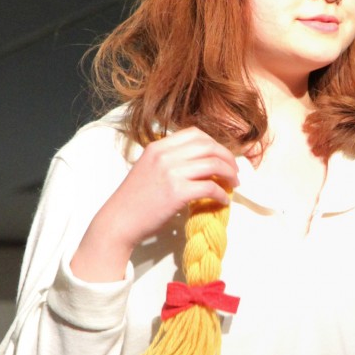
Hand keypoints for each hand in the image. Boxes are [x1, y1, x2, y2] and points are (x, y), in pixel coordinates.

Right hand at [71, 127, 239, 280]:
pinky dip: (221, 194)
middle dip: (228, 158)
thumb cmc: (135, 201)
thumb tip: (200, 165)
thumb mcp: (148, 169)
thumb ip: (170, 161)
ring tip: (233, 185)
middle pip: (209, 146)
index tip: (222, 157)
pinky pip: (210, 187)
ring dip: (229, 175)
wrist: (118, 221)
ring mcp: (171, 172)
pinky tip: (222, 201)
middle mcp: (165, 154)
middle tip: (235, 173)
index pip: (195, 134)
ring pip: (213, 164)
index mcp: (158, 146)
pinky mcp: (177, 192)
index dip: (214, 144)